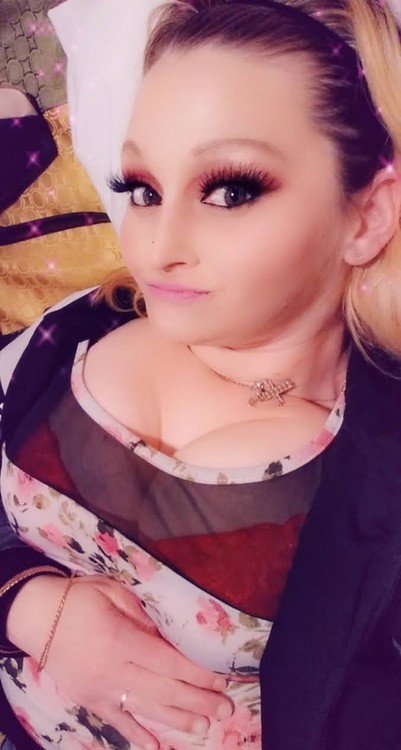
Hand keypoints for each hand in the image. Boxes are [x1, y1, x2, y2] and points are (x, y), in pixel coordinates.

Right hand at [7, 574, 231, 748]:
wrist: (35, 616)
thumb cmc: (79, 597)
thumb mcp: (114, 593)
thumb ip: (143, 616)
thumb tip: (168, 637)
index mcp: (122, 641)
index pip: (169, 663)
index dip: (197, 674)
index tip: (220, 681)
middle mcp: (114, 671)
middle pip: (164, 691)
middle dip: (198, 702)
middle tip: (226, 710)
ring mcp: (101, 690)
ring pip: (146, 710)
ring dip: (177, 721)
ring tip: (204, 728)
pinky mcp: (89, 700)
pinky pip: (117, 722)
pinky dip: (136, 736)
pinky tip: (156, 747)